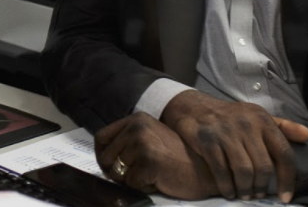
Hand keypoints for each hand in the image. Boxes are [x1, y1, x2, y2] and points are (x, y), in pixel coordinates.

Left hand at [94, 112, 215, 199]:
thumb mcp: (152, 139)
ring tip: (153, 174)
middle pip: (106, 157)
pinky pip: (132, 184)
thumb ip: (129, 142)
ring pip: (118, 173)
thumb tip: (104, 158)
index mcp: (137, 119)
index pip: (101, 137)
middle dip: (116, 172)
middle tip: (137, 175)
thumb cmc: (179, 159)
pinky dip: (144, 187)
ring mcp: (143, 143)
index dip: (101, 155)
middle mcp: (137, 127)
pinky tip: (159, 179)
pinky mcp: (149, 161)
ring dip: (133, 180)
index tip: (108, 166)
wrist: (206, 169)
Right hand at [160, 90, 307, 201]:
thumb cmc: (232, 117)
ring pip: (243, 171)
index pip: (283, 153)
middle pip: (263, 166)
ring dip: (245, 189)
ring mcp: (225, 131)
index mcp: (263, 120)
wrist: (195, 107)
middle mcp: (246, 124)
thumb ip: (283, 127)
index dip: (287, 179)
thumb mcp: (258, 117)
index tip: (285, 197)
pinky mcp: (207, 139)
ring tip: (243, 195)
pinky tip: (228, 192)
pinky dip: (227, 186)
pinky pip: (221, 171)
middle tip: (256, 195)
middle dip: (261, 187)